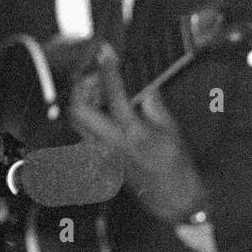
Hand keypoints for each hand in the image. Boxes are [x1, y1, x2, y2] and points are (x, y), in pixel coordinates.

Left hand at [68, 43, 208, 223]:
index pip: (114, 96)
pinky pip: (82, 133)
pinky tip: (101, 112)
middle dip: (83, 86)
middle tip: (98, 74)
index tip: (106, 52)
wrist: (172, 198)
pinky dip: (88, 117)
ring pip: (75, 121)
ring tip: (99, 89)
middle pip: (78, 109)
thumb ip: (155, 105)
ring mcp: (101, 153)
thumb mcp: (172, 131)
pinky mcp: (98, 158)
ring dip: (82, 99)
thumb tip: (144, 84)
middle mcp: (111, 144)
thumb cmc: (176, 168)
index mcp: (133, 135)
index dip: (108, 70)